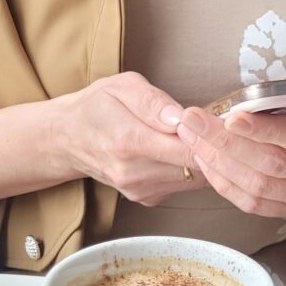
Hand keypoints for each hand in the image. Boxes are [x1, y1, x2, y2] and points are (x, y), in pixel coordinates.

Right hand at [58, 72, 201, 205]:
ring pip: (194, 180)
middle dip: (211, 148)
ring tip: (196, 136)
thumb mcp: (122, 87)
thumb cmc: (97, 108)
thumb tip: (181, 118)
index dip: (210, 137)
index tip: (216, 122)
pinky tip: (179, 151)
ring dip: (202, 159)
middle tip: (213, 126)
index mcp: (129, 141)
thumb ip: (154, 102)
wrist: (69, 139)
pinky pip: (182, 186)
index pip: (187, 150)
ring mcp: (139, 189)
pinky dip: (188, 169)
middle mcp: (134, 172)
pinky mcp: (146, 198)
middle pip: (196, 168)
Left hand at [176, 62, 285, 216]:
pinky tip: (203, 159)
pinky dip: (222, 182)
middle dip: (226, 143)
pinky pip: (250, 203)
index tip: (231, 117)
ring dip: (216, 161)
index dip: (265, 130)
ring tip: (190, 136)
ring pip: (256, 186)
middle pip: (271, 164)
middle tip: (193, 122)